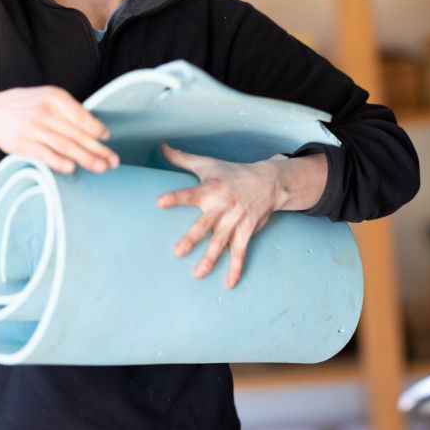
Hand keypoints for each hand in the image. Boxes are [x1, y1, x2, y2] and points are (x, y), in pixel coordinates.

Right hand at [0, 86, 118, 173]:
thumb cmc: (29, 107)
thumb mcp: (49, 99)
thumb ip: (70, 112)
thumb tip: (98, 132)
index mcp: (55, 98)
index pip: (81, 116)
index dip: (96, 128)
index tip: (107, 138)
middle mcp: (44, 111)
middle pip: (76, 134)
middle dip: (98, 149)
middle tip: (113, 161)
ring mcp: (32, 127)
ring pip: (64, 145)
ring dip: (85, 158)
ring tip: (101, 167)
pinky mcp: (21, 143)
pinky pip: (44, 154)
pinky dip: (59, 162)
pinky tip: (71, 168)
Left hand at [157, 143, 282, 288]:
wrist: (269, 182)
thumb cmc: (232, 173)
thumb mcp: (209, 165)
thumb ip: (183, 159)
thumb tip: (162, 146)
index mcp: (211, 189)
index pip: (190, 193)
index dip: (176, 198)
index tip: (160, 202)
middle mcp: (223, 206)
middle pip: (206, 224)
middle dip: (192, 238)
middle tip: (178, 251)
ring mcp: (236, 220)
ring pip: (222, 241)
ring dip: (210, 258)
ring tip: (197, 274)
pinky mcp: (247, 231)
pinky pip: (241, 252)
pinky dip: (235, 268)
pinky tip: (228, 284)